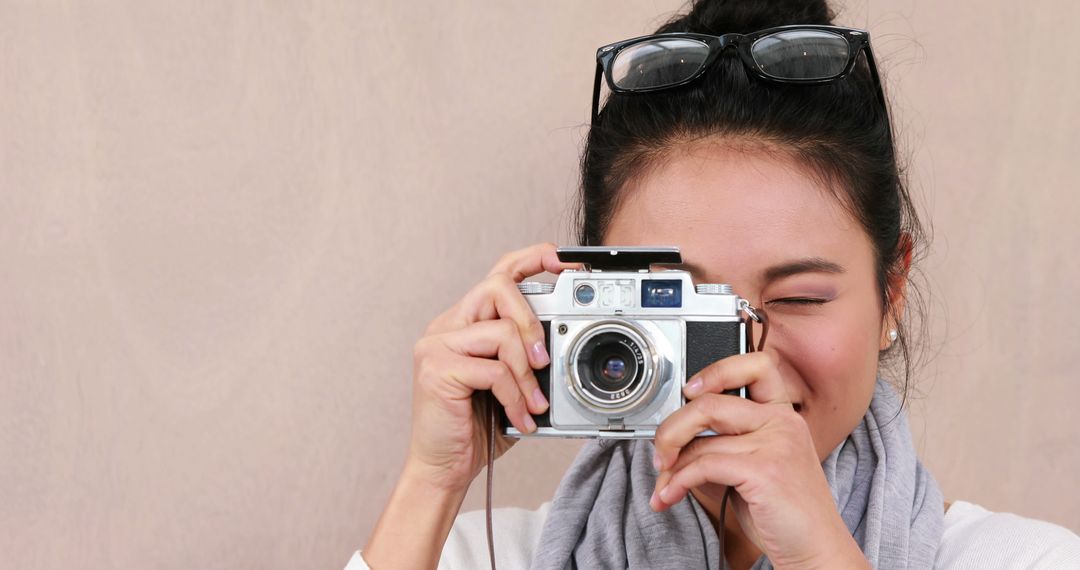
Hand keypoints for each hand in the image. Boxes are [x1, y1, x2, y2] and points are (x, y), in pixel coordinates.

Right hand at [406, 242, 580, 491]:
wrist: (443, 468)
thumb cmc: (476, 428)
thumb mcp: (511, 385)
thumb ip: (526, 359)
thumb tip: (560, 346)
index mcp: (464, 324)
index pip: (498, 276)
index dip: (531, 260)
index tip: (562, 261)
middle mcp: (447, 327)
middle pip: (497, 287)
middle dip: (532, 320)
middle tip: (544, 359)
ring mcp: (437, 345)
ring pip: (501, 331)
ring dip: (527, 373)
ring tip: (533, 403)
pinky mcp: (437, 369)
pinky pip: (495, 370)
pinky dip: (515, 397)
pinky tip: (519, 418)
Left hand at [650, 352, 867, 568]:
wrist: (817, 549)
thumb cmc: (782, 512)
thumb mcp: (756, 465)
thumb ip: (727, 443)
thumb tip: (675, 436)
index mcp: (782, 415)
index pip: (756, 365)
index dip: (717, 370)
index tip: (689, 389)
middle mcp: (782, 423)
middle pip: (709, 402)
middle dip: (671, 429)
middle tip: (660, 454)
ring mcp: (776, 444)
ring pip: (700, 439)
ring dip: (670, 466)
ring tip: (663, 486)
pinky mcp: (764, 470)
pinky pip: (702, 465)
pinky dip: (677, 482)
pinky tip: (670, 496)